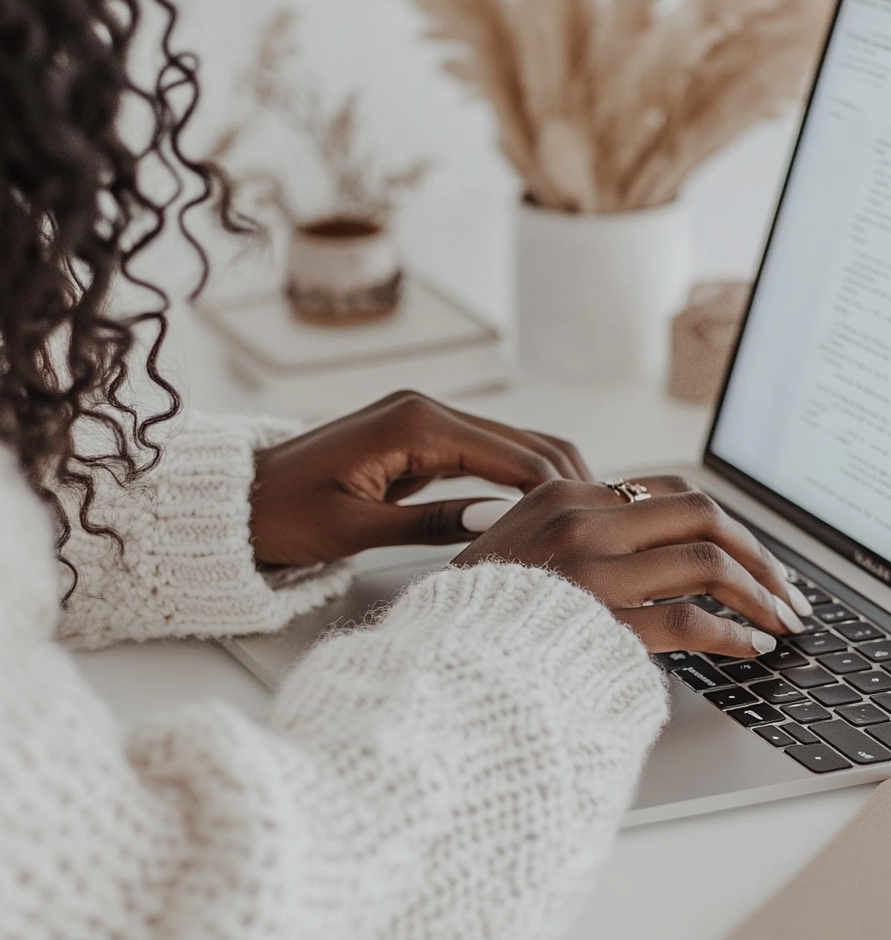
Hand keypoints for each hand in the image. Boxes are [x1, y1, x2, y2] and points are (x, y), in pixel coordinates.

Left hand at [249, 391, 590, 565]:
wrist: (236, 502)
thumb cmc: (281, 514)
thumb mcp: (355, 528)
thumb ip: (432, 522)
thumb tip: (502, 525)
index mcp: (414, 423)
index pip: (512, 452)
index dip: (556, 490)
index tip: (592, 525)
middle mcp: (426, 410)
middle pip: (524, 440)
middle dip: (567, 481)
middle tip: (604, 527)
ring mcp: (424, 422)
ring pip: (510, 445)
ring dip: (547, 480)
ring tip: (584, 524)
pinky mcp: (420, 441)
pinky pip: (485, 456)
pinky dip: (516, 481)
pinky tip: (539, 513)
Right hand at [452, 475, 812, 657]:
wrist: (435, 655)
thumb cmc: (474, 609)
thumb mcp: (513, 543)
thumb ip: (572, 529)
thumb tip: (645, 542)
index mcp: (563, 494)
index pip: (669, 490)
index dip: (723, 521)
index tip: (748, 549)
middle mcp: (582, 521)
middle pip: (703, 515)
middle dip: (759, 553)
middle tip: (786, 588)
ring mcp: (593, 570)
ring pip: (708, 563)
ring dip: (759, 593)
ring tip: (780, 619)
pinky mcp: (602, 622)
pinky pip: (691, 620)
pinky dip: (732, 634)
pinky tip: (748, 648)